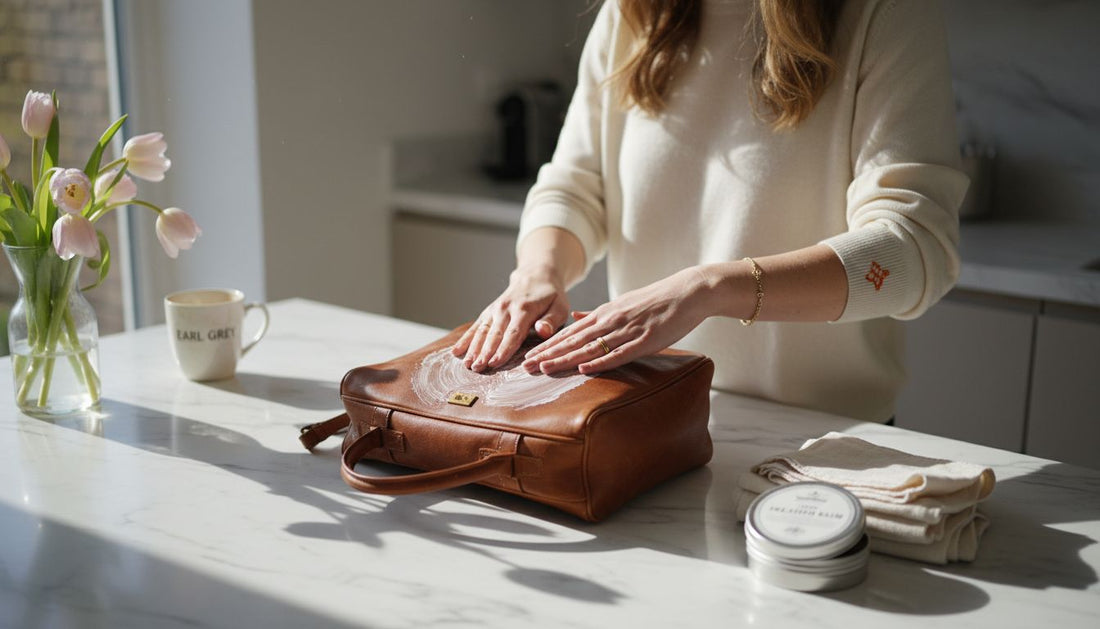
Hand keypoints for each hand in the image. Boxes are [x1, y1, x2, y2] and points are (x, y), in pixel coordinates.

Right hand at [451, 264, 571, 371]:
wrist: (536, 276)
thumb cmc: (551, 296)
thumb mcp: (559, 306)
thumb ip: (551, 320)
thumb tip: (543, 331)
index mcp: (524, 309)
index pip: (513, 333)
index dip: (503, 349)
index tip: (495, 363)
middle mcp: (505, 309)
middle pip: (494, 334)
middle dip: (485, 352)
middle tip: (477, 369)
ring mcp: (494, 310)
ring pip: (482, 331)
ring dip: (473, 348)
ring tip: (467, 364)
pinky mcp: (489, 312)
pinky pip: (476, 326)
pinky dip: (466, 339)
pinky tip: (456, 351)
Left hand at [522, 267, 710, 374]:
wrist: (688, 292)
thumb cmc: (657, 301)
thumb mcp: (622, 303)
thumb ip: (597, 313)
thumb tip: (575, 315)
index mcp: (604, 313)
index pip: (570, 332)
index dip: (547, 345)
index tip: (528, 356)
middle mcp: (610, 320)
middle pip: (573, 340)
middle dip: (548, 354)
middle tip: (525, 366)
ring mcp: (627, 330)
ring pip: (590, 347)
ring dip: (566, 358)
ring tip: (544, 369)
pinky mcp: (645, 340)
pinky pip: (619, 353)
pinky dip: (601, 361)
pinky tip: (584, 368)